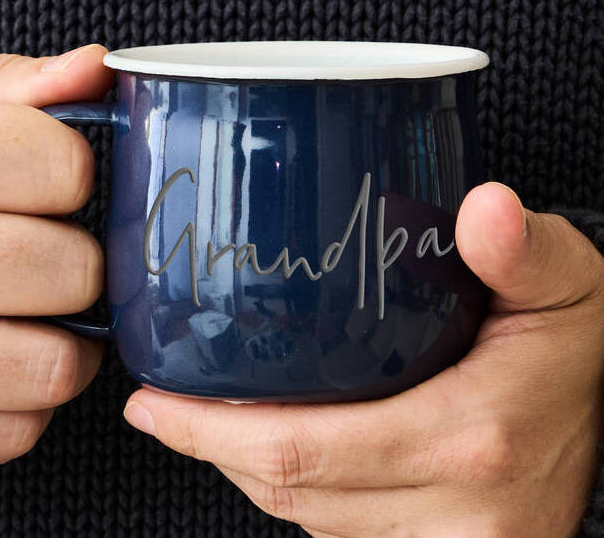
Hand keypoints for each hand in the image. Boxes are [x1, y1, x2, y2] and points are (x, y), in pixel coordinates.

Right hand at [0, 44, 112, 468]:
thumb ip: (1, 87)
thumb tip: (92, 69)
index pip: (62, 169)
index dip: (72, 175)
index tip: (53, 181)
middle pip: (69, 272)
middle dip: (76, 263)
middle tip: (46, 255)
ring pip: (50, 368)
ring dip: (63, 345)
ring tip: (33, 316)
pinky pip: (7, 432)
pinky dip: (18, 404)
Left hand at [124, 183, 603, 537]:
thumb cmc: (584, 346)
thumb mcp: (566, 283)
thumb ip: (522, 249)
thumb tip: (483, 207)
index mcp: (470, 441)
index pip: (304, 452)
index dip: (210, 434)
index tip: (153, 402)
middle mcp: (454, 510)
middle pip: (292, 490)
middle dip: (210, 449)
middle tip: (159, 405)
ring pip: (308, 516)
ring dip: (249, 466)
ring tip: (206, 420)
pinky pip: (341, 527)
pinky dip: (296, 486)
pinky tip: (274, 443)